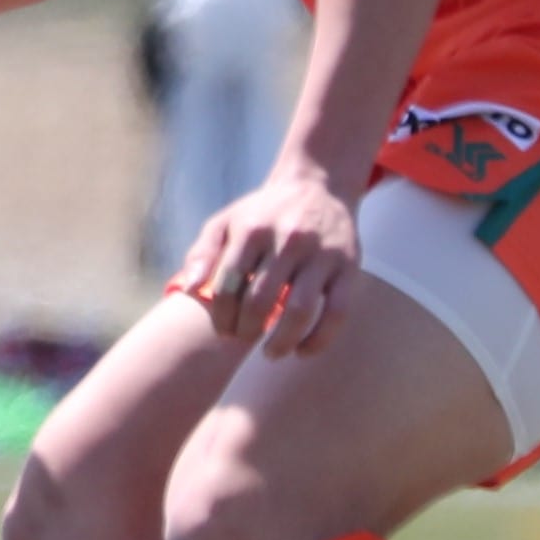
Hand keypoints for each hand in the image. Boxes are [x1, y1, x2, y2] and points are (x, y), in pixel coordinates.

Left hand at [175, 165, 363, 354]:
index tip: (222, 329)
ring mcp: (321, 255)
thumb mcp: (227, 221)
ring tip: (270, 353)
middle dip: (246, 330)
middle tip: (243, 339)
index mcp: (252, 230)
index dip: (221, 316)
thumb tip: (190, 290)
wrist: (318, 186)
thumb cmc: (264, 213)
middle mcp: (288, 240)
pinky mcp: (349, 267)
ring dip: (280, 341)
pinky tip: (302, 351)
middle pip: (260, 301)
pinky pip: (336, 313)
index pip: (228, 285)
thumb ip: (203, 253)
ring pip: (299, 311)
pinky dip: (318, 339)